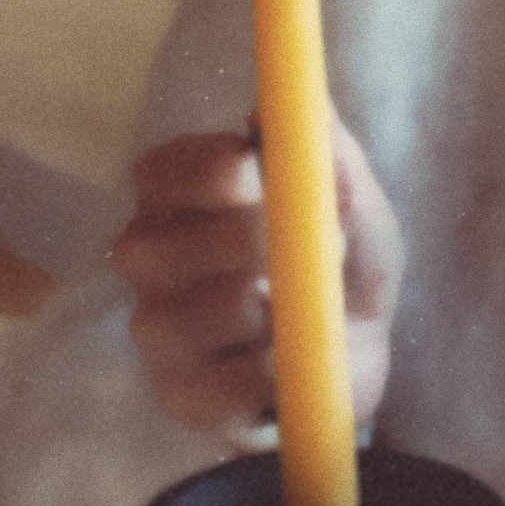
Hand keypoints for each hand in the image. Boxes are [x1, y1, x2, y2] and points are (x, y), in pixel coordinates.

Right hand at [111, 114, 401, 445]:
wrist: (355, 358)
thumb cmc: (339, 268)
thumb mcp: (354, 207)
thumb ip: (333, 158)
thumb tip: (311, 110)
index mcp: (180, 199)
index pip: (158, 174)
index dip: (204, 171)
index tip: (256, 171)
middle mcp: (150, 260)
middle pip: (158, 246)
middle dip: (247, 243)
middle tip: (301, 249)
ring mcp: (157, 330)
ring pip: (198, 313)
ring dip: (272, 311)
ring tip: (301, 314)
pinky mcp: (179, 395)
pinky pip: (220, 384)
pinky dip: (272, 372)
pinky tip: (288, 362)